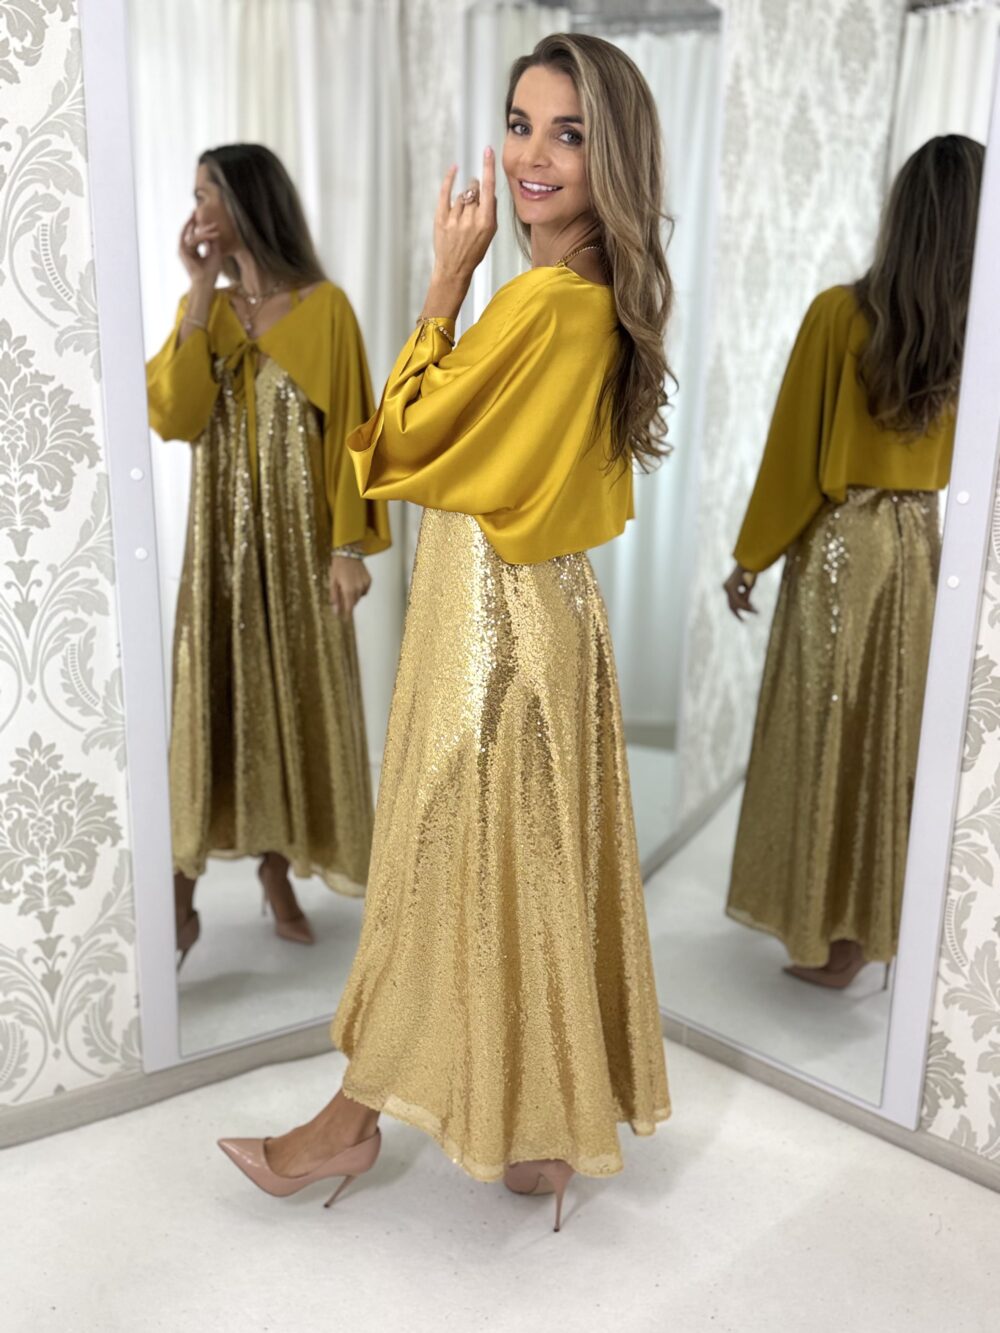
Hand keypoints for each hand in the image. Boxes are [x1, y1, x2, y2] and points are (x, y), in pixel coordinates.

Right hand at [178, 211, 222, 286]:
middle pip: (190, 233)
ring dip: (205, 231)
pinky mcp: (182, 251)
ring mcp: (183, 250)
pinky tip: (212, 233)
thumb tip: (212, 229)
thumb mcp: (215, 253)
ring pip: (194, 236)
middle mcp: (186, 250)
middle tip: (195, 210)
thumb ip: (213, 241)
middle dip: (193, 222)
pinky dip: (203, 236)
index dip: (200, 228)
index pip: (195, 236)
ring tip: (215, 227)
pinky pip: (194, 240)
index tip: (206, 220)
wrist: (206, 282)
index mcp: (192, 251)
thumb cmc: (211, 271)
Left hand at [329, 555, 371, 616]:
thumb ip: (335, 597)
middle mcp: (359, 589)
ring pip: (359, 596)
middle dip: (348, 603)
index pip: (349, 608)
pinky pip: (364, 590)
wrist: (349, 552)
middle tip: (341, 599)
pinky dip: (359, 590)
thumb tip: (336, 610)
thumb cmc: (338, 566)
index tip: (345, 620)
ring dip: (353, 596)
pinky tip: (354, 582)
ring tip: (347, 586)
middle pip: (354, 602)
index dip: (347, 615)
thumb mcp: (333, 582)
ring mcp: (365, 584)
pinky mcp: (369, 580)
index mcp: (349, 590)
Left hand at [431, 148, 497, 287]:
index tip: (488, 152)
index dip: (488, 168)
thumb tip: (487, 190)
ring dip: (464, 199)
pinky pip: (445, 193)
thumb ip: (490, 211)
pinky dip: (449, 180)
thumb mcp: (490, 234)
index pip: (488, 188)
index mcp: (486, 222)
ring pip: (462, 195)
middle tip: (474, 200)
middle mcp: (470, 218)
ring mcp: (455, 218)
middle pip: (474, 189)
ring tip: (463, 216)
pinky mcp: (441, 218)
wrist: (455, 268)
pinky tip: (454, 170)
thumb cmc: (474, 251)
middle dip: (475, 190)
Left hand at [723, 564, 757, 619]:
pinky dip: (746, 605)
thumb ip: (745, 596)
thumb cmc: (750, 572)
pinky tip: (752, 608)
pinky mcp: (731, 588)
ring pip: (736, 604)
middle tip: (742, 621)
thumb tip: (746, 608)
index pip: (732, 602)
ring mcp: (727, 588)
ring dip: (746, 608)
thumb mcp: (748, 587)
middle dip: (737, 614)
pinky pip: (738, 600)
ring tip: (756, 611)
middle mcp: (726, 588)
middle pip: (731, 605)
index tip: (746, 613)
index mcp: (729, 587)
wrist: (749, 562)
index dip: (739, 609)